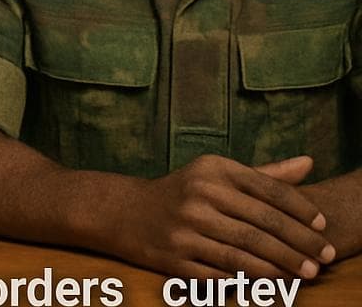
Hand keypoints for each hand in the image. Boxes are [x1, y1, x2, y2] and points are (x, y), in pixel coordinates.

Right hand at [117, 154, 334, 278]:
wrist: (124, 211)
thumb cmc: (183, 192)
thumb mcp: (217, 174)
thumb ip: (264, 174)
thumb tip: (309, 164)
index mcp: (212, 170)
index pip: (268, 190)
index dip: (301, 210)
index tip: (323, 228)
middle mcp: (198, 196)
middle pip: (261, 224)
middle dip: (298, 244)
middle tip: (325, 258)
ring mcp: (184, 228)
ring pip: (245, 252)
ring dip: (282, 266)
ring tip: (306, 275)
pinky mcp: (174, 257)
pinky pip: (221, 273)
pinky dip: (250, 281)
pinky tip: (272, 284)